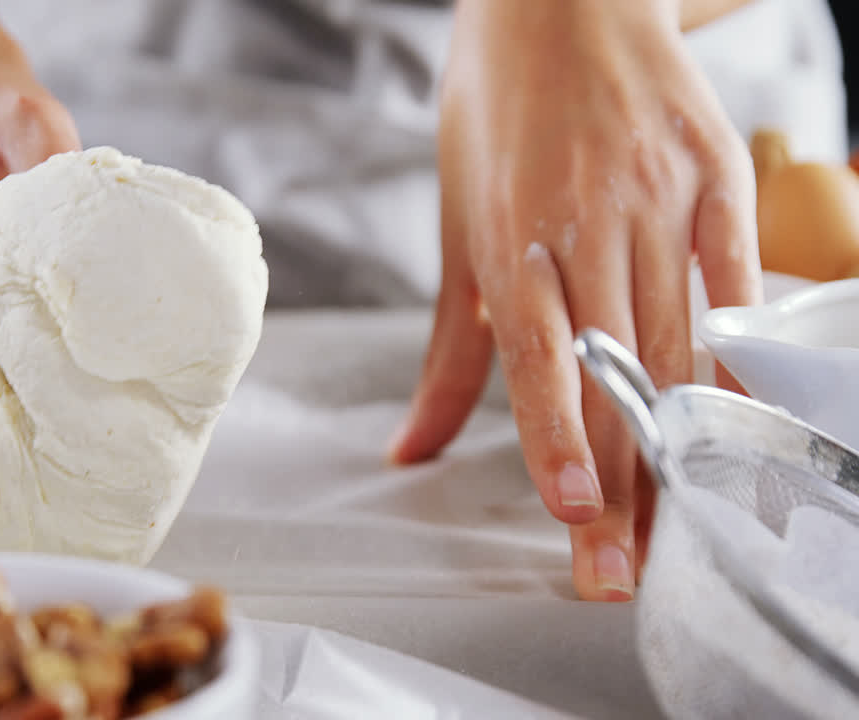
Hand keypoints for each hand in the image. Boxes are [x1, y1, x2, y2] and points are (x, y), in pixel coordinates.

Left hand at [390, 0, 761, 599]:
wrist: (556, 1)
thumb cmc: (495, 122)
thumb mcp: (457, 232)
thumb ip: (448, 352)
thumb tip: (410, 450)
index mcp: (513, 238)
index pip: (540, 360)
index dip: (557, 440)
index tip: (574, 514)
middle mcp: (590, 221)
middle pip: (614, 374)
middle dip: (622, 479)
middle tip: (623, 568)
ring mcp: (662, 195)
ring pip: (679, 339)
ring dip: (681, 441)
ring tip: (682, 520)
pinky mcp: (719, 170)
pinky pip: (739, 272)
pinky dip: (743, 346)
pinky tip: (744, 419)